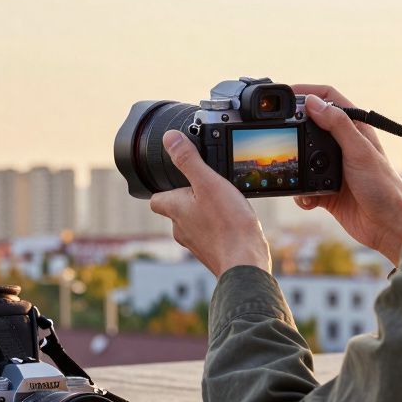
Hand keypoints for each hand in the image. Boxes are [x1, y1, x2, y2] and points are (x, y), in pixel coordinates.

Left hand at [149, 131, 271, 277]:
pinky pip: (211, 235)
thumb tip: (169, 139)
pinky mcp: (212, 252)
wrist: (245, 262)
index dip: (162, 188)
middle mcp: (181, 228)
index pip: (156, 199)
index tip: (173, 180)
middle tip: (207, 187)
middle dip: (189, 199)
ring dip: (205, 213)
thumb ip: (188, 160)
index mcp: (175, 209)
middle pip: (177, 210)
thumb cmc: (228, 225)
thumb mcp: (209, 183)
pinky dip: (218, 227)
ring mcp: (196, 243)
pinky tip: (233, 222)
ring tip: (223, 203)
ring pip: (194, 222)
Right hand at [291, 85, 401, 265]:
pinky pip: (304, 186)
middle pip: (310, 126)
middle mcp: (343, 145)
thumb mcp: (358, 151)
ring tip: (296, 175)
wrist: (388, 226)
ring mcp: (333, 168)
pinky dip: (301, 193)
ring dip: (297, 169)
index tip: (286, 94)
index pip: (329, 99)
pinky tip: (309, 200)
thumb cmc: (384, 187)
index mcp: (355, 129)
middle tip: (280, 136)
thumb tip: (313, 101)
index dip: (308, 92)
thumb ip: (337, 125)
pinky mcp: (326, 190)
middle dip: (294, 132)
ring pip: (303, 158)